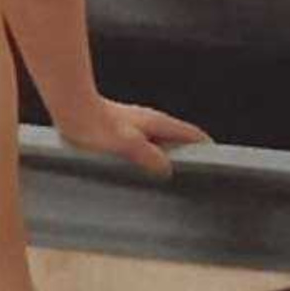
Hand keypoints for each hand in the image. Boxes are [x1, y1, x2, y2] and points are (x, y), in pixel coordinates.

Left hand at [54, 94, 210, 179]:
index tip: (218, 164)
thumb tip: (167, 169)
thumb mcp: (128, 145)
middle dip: (188, 156)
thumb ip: (150, 157)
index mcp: (157, 122)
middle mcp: (149, 121)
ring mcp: (135, 125)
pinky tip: (141, 172)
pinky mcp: (121, 131)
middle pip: (178, 139)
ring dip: (166, 157)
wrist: (71, 109)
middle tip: (196, 180)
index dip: (205, 147)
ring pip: (159, 142)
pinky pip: (143, 146)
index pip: (191, 134)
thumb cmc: (96, 126)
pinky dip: (149, 158)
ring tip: (170, 181)